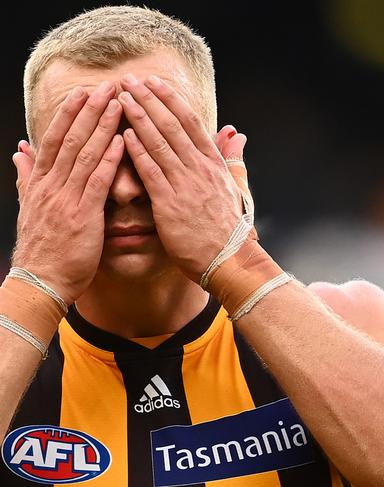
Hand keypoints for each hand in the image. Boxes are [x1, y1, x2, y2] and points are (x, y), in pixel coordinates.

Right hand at [12, 82, 122, 304]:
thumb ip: (26, 177)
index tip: (82, 93)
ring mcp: (65, 199)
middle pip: (70, 139)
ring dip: (101, 126)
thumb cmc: (43, 247)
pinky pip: (96, 181)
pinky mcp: (82, 215)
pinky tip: (121, 141)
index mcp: (41, 183)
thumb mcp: (30, 206)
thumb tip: (19, 152)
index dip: (69, 114)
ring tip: (117, 103)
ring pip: (83, 154)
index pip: (55, 140)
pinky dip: (108, 159)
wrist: (41, 281)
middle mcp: (51, 185)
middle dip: (88, 111)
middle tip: (106, 86)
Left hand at [118, 74, 252, 282]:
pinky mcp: (170, 205)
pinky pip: (151, 172)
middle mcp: (200, 169)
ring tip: (121, 98)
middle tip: (129, 80)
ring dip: (139, 118)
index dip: (171, 100)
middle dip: (149, 100)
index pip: (191, 123)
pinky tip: (123, 135)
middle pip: (172, 126)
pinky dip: (137, 152)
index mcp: (214, 164)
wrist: (229, 259)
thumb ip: (234, 158)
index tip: (155, 83)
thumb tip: (238, 134)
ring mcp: (185, 185)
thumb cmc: (230, 228)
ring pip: (159, 143)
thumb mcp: (237, 187)